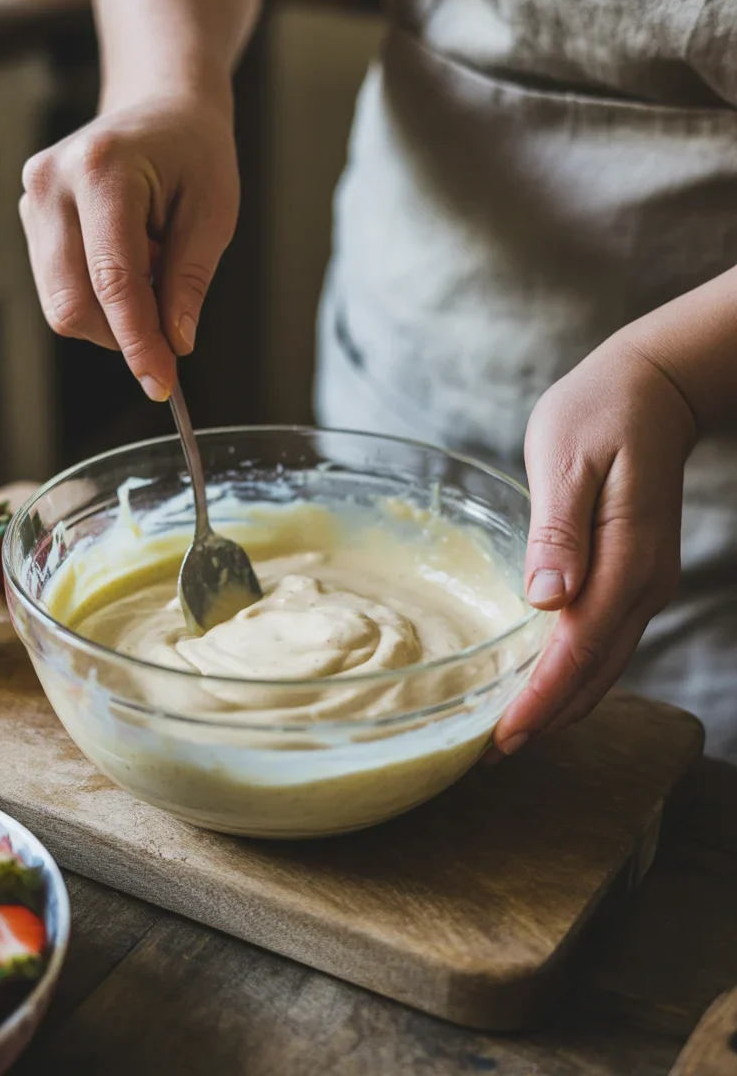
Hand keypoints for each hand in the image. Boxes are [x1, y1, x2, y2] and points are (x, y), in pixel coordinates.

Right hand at [19, 88, 238, 399]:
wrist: (161, 105)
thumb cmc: (194, 151)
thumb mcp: (214, 213)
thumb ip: (190, 280)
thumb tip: (174, 344)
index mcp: (102, 170)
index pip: (113, 281)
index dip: (138, 342)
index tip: (163, 383)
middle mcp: (52, 183)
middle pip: (72, 302)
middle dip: (122, 335)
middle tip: (170, 329)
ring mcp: (33, 200)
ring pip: (62, 304)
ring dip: (113, 314)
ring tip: (153, 268)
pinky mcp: (31, 218)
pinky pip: (61, 288)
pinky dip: (101, 297)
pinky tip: (129, 264)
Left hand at [492, 336, 696, 753]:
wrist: (654, 389)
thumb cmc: (600, 411)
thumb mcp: (567, 458)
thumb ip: (559, 530)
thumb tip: (548, 599)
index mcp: (625, 558)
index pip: (579, 648)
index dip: (540, 698)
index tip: (502, 736)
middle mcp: (643, 583)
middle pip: (595, 672)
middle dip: (545, 718)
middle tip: (488, 754)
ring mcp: (644, 583)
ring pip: (604, 665)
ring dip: (560, 704)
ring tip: (508, 734)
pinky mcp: (634, 577)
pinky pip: (606, 642)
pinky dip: (574, 675)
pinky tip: (542, 684)